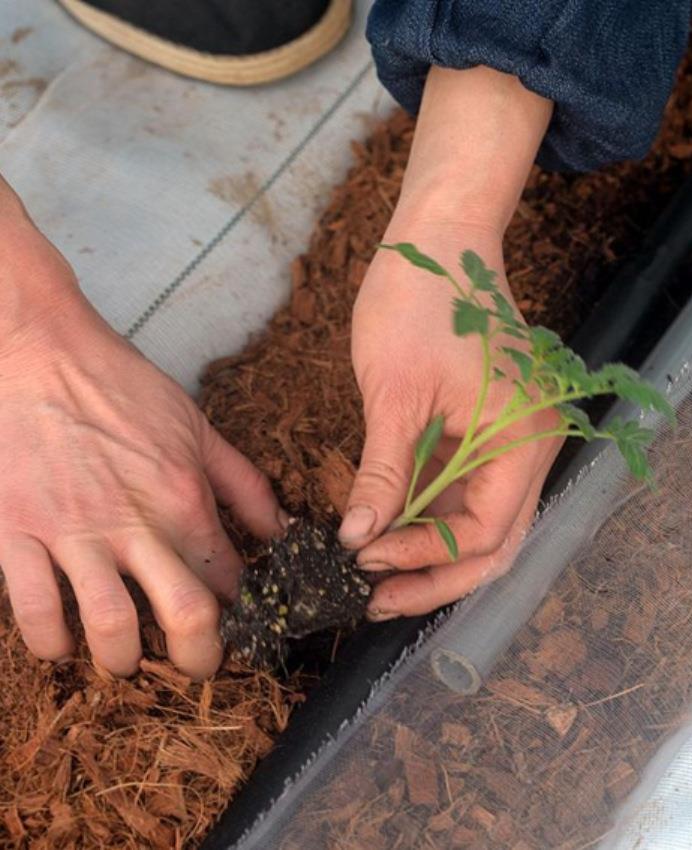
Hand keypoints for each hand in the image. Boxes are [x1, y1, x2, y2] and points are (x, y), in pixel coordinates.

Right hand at [0, 196, 284, 678]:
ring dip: (124, 658)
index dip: (242, 610)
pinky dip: (50, 641)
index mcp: (183, 498)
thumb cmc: (123, 387)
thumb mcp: (198, 428)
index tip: (243, 624)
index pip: (227, 576)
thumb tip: (283, 529)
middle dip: (201, 656)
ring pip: (109, 625)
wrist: (42, 353)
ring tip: (130, 660)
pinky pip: (32, 610)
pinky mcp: (17, 533)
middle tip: (201, 668)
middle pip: (184, 615)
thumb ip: (244, 484)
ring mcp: (72, 532)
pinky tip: (64, 646)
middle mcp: (135, 524)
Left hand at [339, 64, 553, 617]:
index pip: (484, 532)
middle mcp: (533, 450)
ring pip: (483, 523)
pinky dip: (433, 518)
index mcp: (524, 440)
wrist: (440, 238)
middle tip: (375, 599)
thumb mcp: (394, 395)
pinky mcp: (493, 431)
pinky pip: (470, 492)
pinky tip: (392, 531)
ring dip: (433, 552)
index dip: (424, 558)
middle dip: (435, 576)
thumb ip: (383, 474)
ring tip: (377, 575)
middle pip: (495, 542)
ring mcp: (516, 442)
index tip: (364, 563)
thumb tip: (358, 540)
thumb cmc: (420, 301)